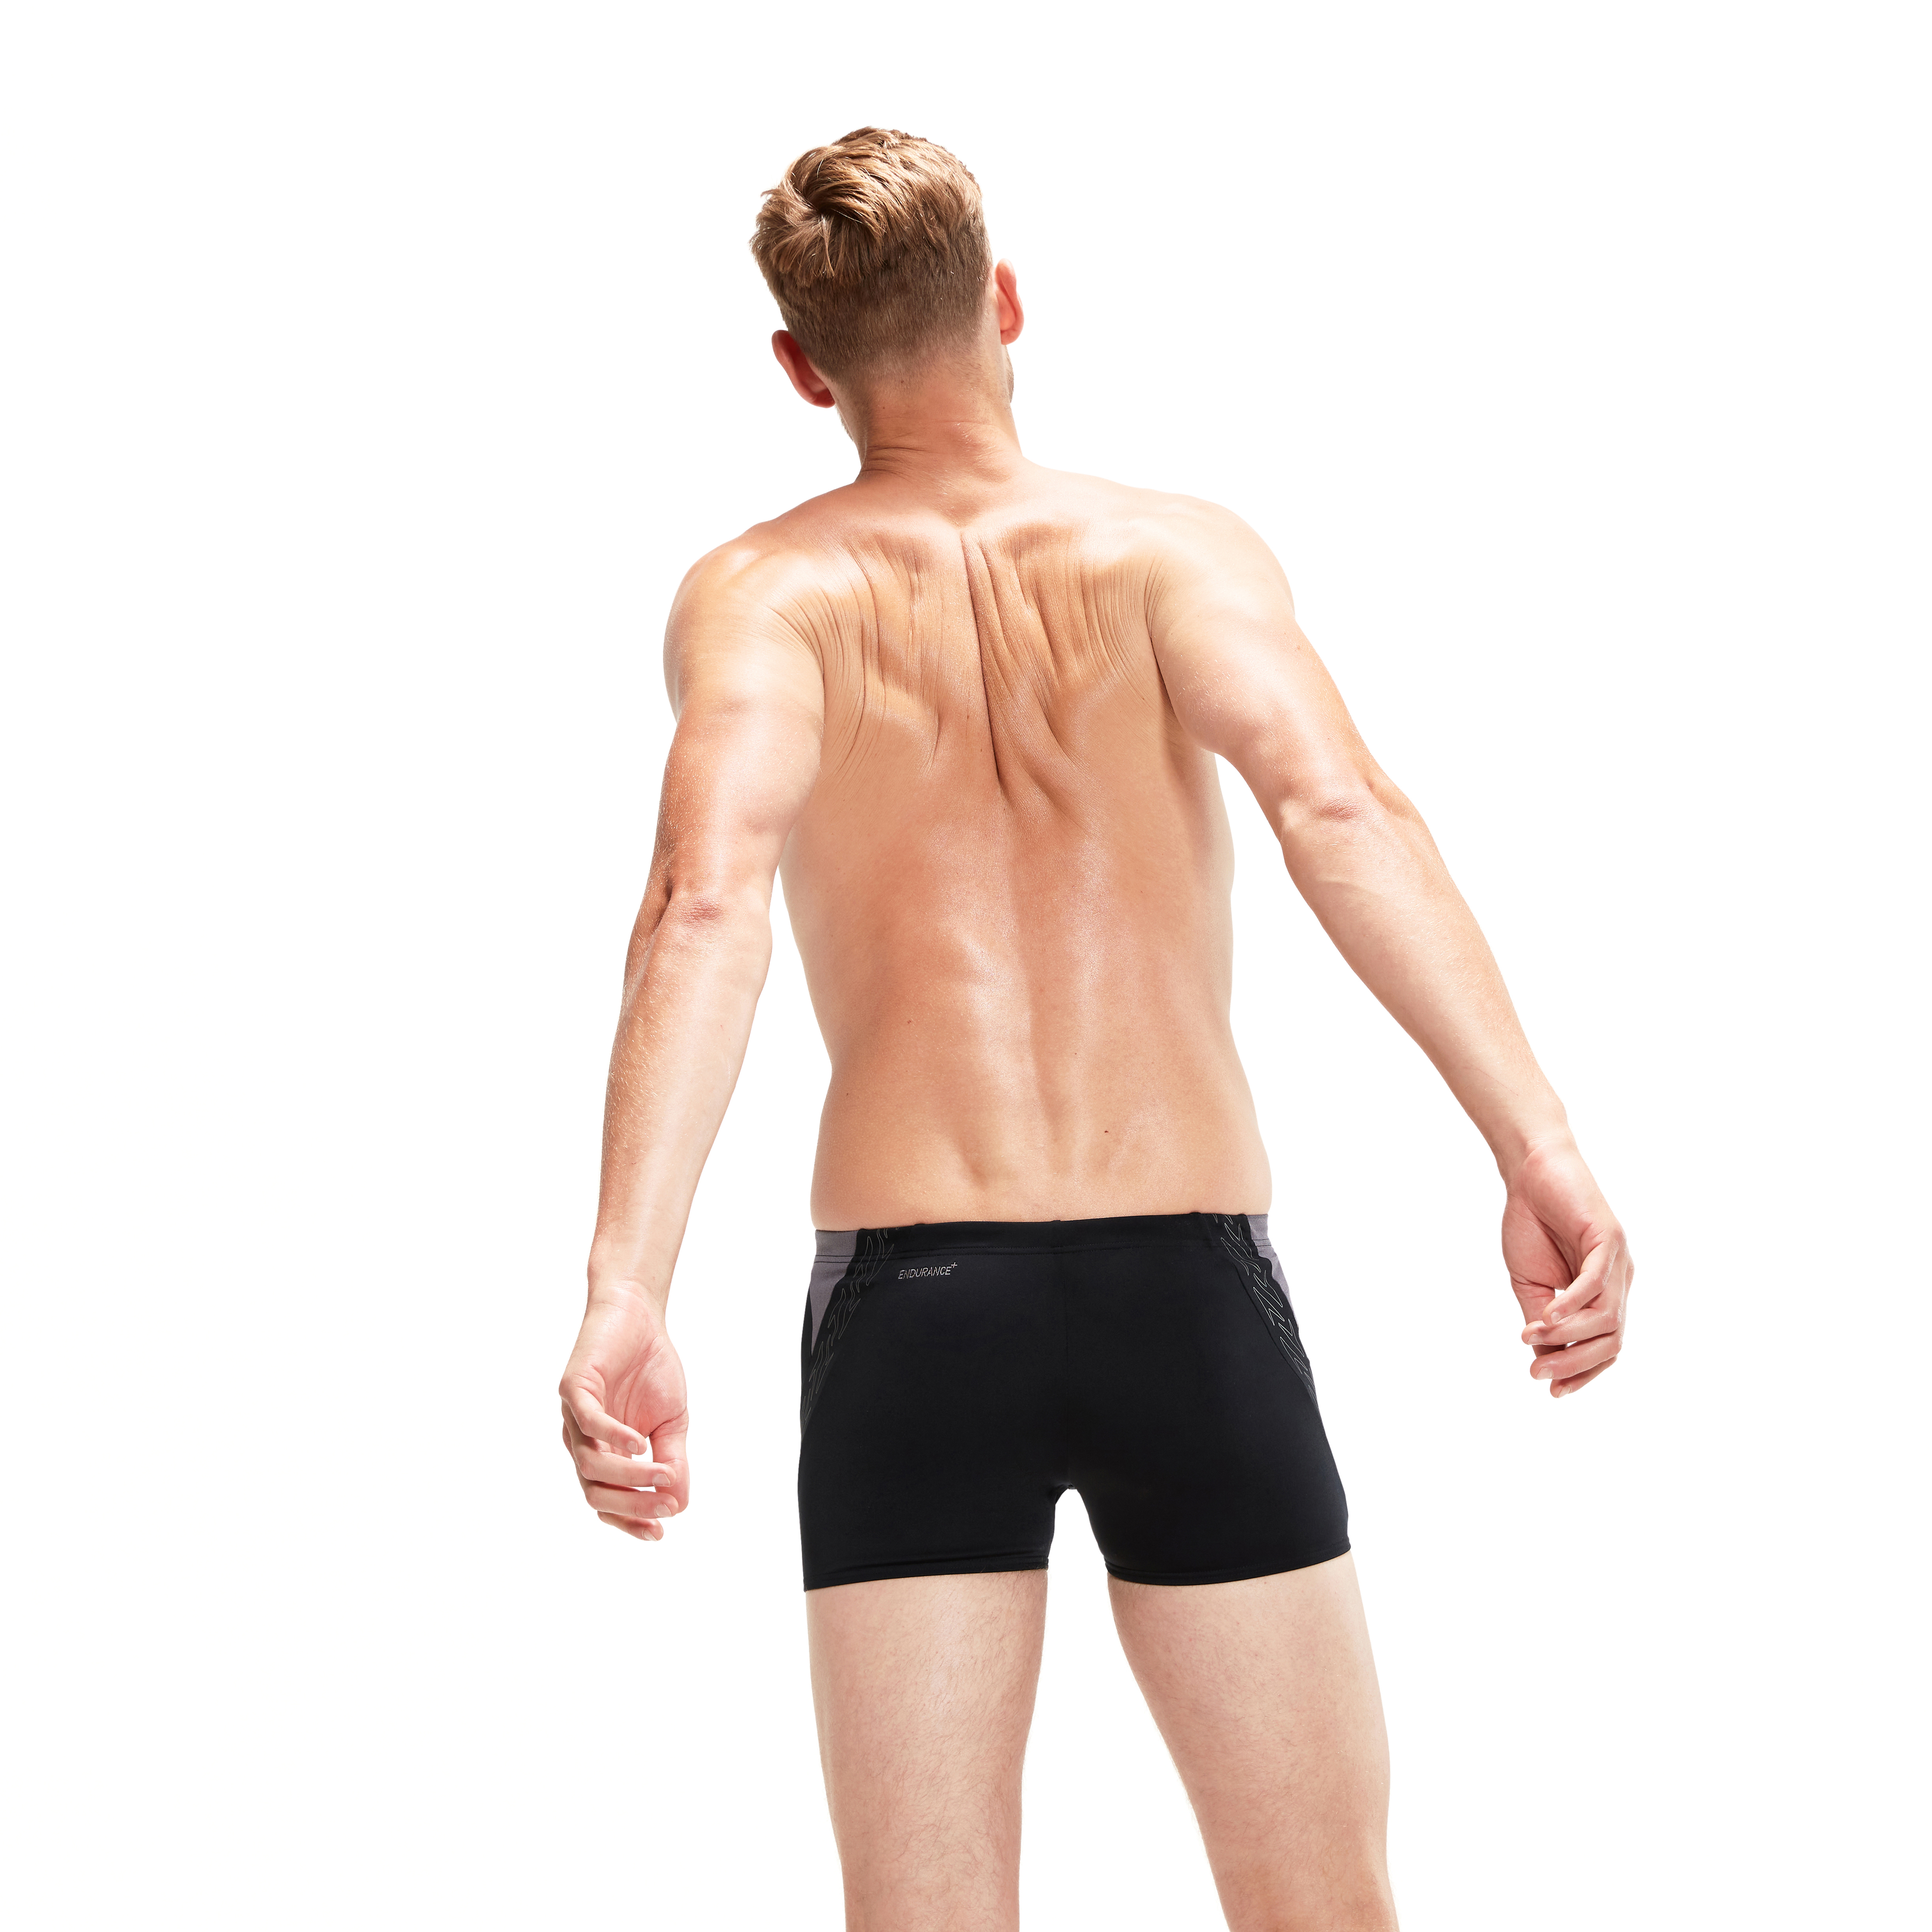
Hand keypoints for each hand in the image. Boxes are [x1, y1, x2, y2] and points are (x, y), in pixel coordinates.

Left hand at [559, 1281, 689, 1540]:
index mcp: (604, 1453)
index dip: (630, 1520)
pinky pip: (588, 1422)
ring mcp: (574, 1416)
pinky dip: (613, 1437)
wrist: (639, 1317)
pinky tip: (639, 1443)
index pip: (606, 1501)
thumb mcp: (672, 1422)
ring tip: (664, 1473)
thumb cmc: (652, 1368)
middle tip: (668, 1502)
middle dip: (632, 1504)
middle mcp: (583, 1440)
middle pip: (594, 1492)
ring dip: (630, 1476)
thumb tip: (678, 1504)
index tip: (660, 1531)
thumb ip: (672, 1460)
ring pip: (590, 1464)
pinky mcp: (574, 1388)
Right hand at [1501, 1137, 1633, 1398]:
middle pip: (1612, 1339)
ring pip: (1607, 1316)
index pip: (1606, 1346)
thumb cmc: (1531, 1223)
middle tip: (1538, 1374)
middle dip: (1576, 1363)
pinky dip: (1574, 1303)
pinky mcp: (1608, 1238)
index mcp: (1603, 1294)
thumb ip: (1540, 1319)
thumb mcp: (1529, 1284)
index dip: (1583, 1373)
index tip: (1552, 1391)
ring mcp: (1618, 1260)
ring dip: (1570, 1336)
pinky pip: (1596, 1281)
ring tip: (1533, 1339)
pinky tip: (1548, 1315)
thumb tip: (1543, 1358)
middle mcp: (1619, 1281)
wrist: (1530, 1173)